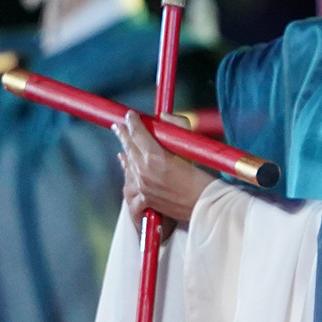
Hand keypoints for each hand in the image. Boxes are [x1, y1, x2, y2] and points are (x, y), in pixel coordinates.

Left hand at [116, 112, 211, 226]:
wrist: (203, 206)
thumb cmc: (202, 176)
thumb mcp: (192, 147)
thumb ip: (178, 126)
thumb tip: (163, 116)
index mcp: (155, 156)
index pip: (138, 134)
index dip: (133, 122)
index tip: (130, 115)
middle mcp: (144, 171)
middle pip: (129, 147)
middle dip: (123, 134)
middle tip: (117, 125)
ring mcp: (142, 186)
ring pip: (128, 164)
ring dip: (125, 152)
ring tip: (122, 145)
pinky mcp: (144, 198)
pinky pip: (129, 182)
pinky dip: (127, 171)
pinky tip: (126, 165)